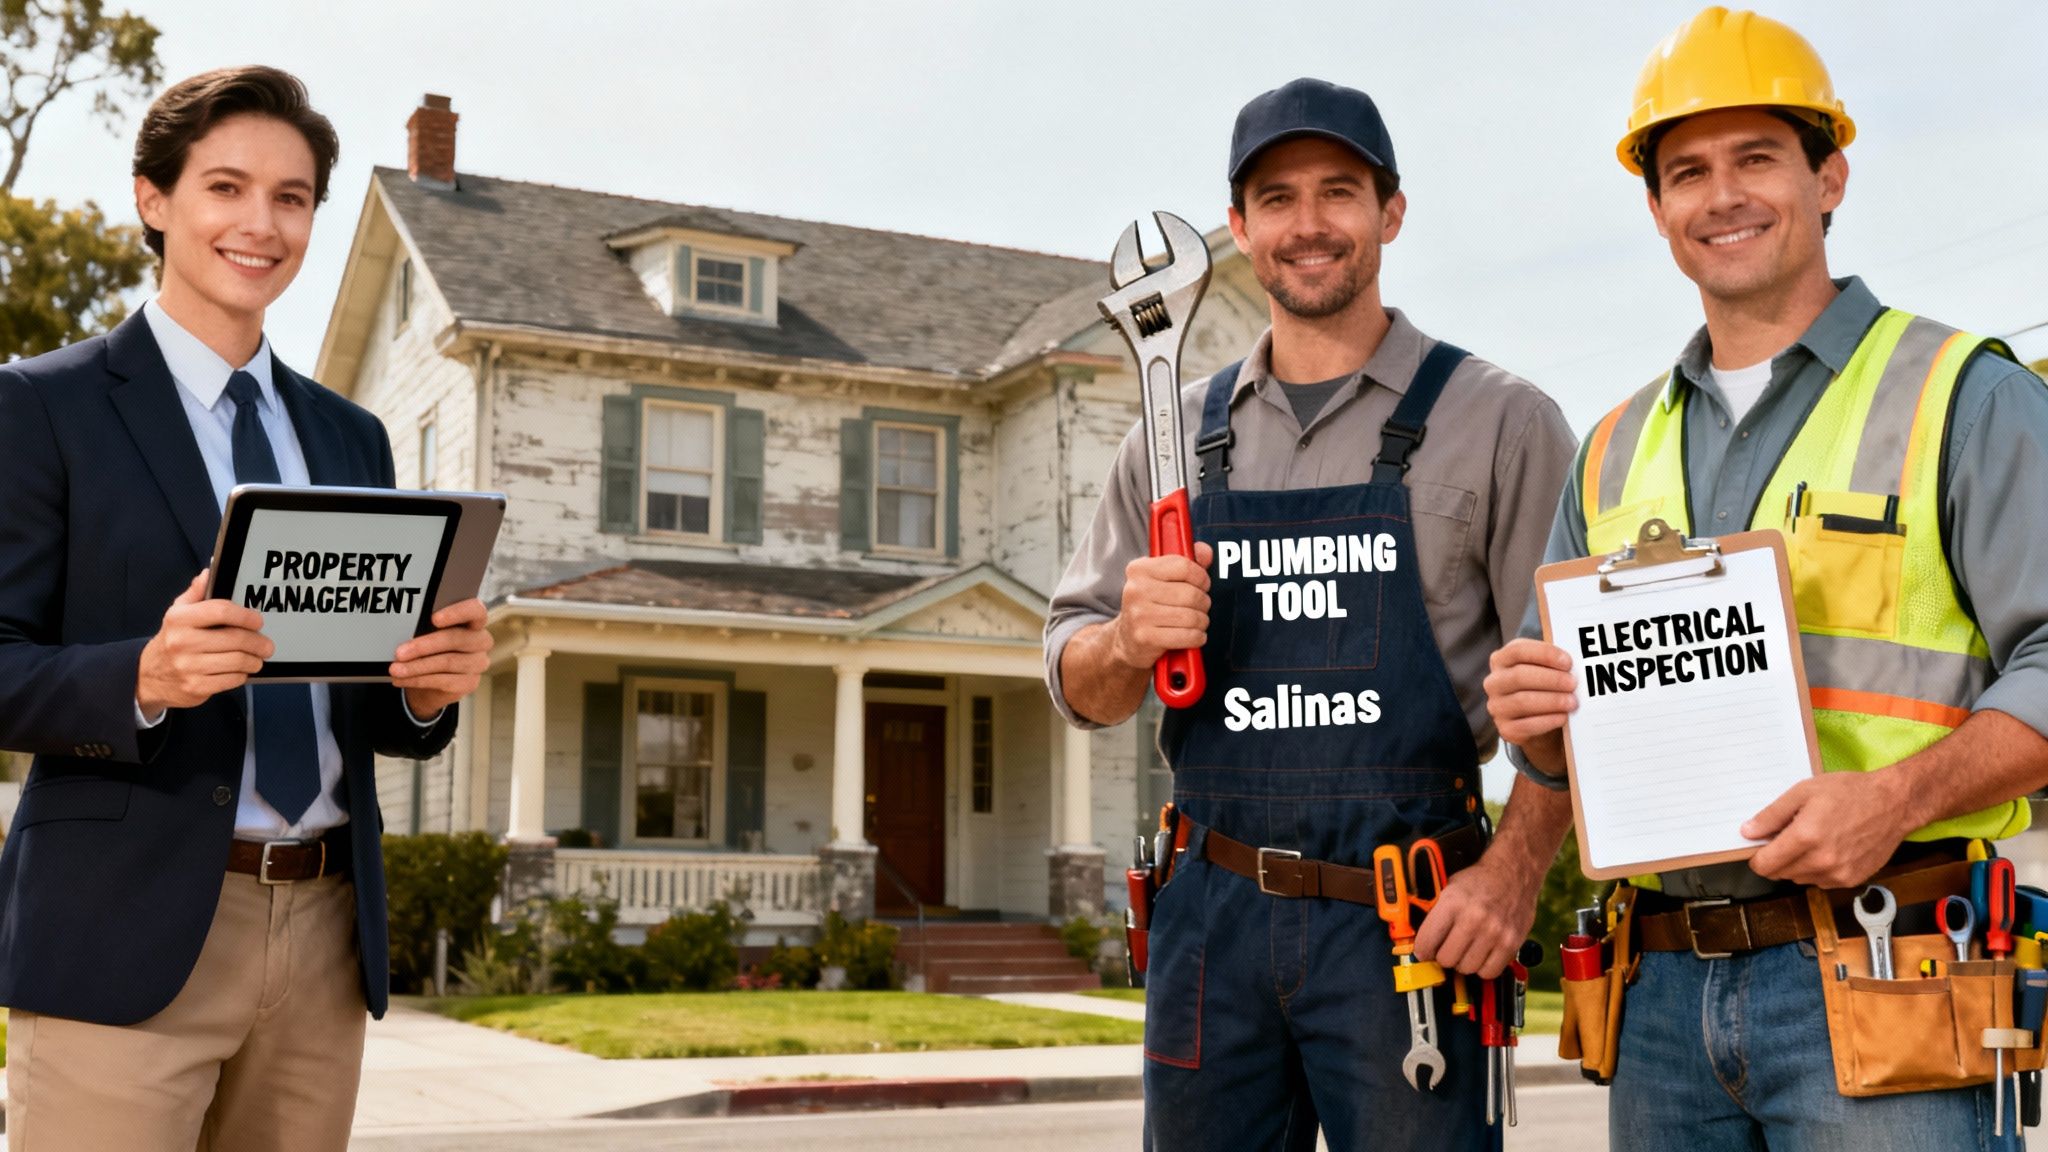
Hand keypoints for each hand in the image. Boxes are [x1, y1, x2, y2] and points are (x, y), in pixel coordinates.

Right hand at [136, 570, 273, 715]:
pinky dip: (242, 675)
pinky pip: (231, 680)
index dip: (245, 615)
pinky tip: (240, 670)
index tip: (258, 620)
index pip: (220, 611)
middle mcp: (182, 642)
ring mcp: (188, 666)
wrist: (149, 675)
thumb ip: (196, 593)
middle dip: (258, 642)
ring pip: (237, 661)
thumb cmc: (173, 639)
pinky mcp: (195, 687)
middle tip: (267, 645)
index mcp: (179, 619)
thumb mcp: (178, 613)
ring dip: (254, 660)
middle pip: (235, 638)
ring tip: (257, 658)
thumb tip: (209, 573)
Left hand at [391, 599, 492, 717]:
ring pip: (447, 662)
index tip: (434, 618)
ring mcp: (478, 663)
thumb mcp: (427, 633)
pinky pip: (443, 681)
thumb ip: (424, 627)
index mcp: (473, 621)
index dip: (457, 613)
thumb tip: (403, 628)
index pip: (475, 611)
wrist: (432, 680)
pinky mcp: (470, 683)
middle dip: (424, 646)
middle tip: (399, 652)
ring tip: (395, 669)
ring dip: (417, 666)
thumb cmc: (430, 648)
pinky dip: (418, 680)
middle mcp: (481, 641)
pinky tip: (401, 679)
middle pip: (456, 639)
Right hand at [1108, 542, 1213, 669]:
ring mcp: (1139, 615)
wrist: (1127, 638)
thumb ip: (1186, 563)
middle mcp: (1136, 590)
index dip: (1201, 577)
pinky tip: (1192, 635)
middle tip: (1199, 607)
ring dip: (1201, 621)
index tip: (1202, 584)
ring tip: (1195, 622)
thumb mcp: (1163, 579)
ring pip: (1191, 616)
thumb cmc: (1150, 605)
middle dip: (1203, 603)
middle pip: (1191, 594)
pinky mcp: (1145, 637)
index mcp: (1140, 569)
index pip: (1184, 566)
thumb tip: (1205, 551)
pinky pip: (1187, 636)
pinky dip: (1197, 637)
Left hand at [1413, 854, 1542, 978]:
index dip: (1422, 950)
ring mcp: (1494, 933)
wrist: (1513, 873)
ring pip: (1466, 968)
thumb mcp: (1448, 887)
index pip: (1427, 942)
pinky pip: (1489, 972)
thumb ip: (1433, 912)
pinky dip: (1483, 967)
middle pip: (1446, 959)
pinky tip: (1482, 954)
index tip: (1425, 951)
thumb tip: (1417, 939)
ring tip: (1467, 948)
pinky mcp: (1511, 943)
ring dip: (1464, 962)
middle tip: (1448, 947)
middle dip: (1443, 955)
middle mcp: (1474, 919)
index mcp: (1453, 903)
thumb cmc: (1479, 881)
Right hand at [1484, 638, 1577, 775]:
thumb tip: (1575, 664)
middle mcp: (1494, 682)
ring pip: (1522, 701)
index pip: (1517, 650)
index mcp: (1501, 660)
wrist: (1536, 720)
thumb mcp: (1544, 669)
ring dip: (1552, 701)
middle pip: (1519, 676)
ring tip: (1572, 702)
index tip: (1568, 662)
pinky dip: (1548, 720)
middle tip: (1573, 684)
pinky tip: (1563, 717)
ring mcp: (1497, 706)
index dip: (1544, 654)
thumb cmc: (1543, 687)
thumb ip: (1552, 663)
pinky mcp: (1505, 728)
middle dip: (1551, 679)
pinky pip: (1527, 725)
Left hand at [1743, 772, 1911, 888]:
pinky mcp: (1852, 880)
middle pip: (1780, 874)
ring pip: (1799, 879)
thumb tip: (1748, 831)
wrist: (1894, 803)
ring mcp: (1838, 873)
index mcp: (1806, 837)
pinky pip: (1821, 881)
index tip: (1760, 848)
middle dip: (1777, 858)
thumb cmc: (1851, 792)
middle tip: (1789, 836)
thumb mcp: (1804, 792)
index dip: (1757, 857)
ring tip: (1813, 839)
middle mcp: (1822, 860)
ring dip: (1797, 865)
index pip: (1765, 865)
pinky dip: (1818, 869)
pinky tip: (1829, 848)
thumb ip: (1772, 815)